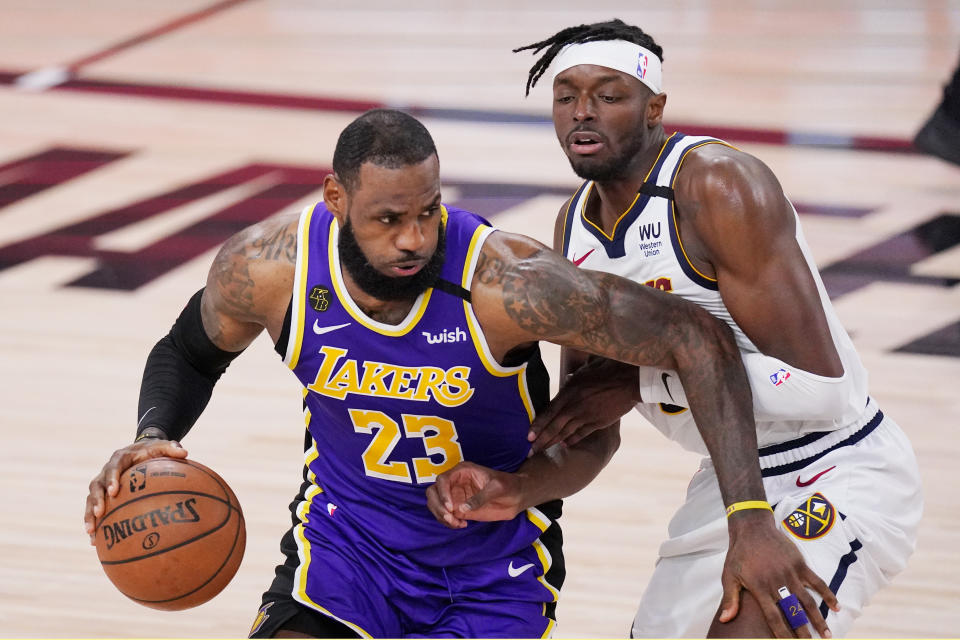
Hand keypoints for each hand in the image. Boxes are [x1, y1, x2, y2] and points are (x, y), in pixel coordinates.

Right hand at [83, 437, 187, 544]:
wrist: (141, 451)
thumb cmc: (153, 451)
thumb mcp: (162, 446)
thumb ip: (172, 448)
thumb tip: (185, 453)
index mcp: (119, 458)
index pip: (112, 468)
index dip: (111, 479)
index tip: (113, 492)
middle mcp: (106, 471)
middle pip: (96, 486)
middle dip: (96, 500)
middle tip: (100, 513)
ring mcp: (102, 483)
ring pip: (91, 499)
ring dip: (89, 515)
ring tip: (91, 532)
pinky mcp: (102, 494)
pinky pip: (94, 509)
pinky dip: (93, 523)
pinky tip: (94, 541)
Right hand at [426, 461, 523, 528]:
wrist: (517, 496)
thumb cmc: (509, 486)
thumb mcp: (497, 488)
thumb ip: (480, 498)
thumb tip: (461, 509)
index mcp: (463, 471)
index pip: (443, 480)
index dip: (442, 493)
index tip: (450, 508)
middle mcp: (455, 483)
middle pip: (433, 492)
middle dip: (438, 506)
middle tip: (450, 518)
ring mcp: (456, 496)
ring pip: (436, 505)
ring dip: (441, 516)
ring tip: (456, 524)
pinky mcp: (459, 508)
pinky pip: (445, 515)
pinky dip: (448, 522)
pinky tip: (461, 525)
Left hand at [528, 357, 638, 453]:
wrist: (627, 380)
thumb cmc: (604, 370)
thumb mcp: (582, 373)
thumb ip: (571, 383)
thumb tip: (565, 383)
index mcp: (569, 392)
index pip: (548, 412)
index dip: (537, 425)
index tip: (527, 436)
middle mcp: (575, 406)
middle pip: (554, 426)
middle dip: (541, 439)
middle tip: (530, 450)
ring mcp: (587, 416)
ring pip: (565, 432)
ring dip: (553, 443)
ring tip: (542, 451)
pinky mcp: (598, 422)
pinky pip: (581, 434)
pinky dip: (572, 440)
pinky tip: (565, 445)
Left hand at [718, 510, 839, 637]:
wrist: (752, 528)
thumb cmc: (739, 554)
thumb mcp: (729, 576)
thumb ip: (730, 599)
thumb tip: (724, 620)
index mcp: (760, 588)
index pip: (773, 618)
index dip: (782, 634)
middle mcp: (777, 583)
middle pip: (793, 612)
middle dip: (803, 632)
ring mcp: (790, 573)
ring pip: (807, 601)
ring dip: (819, 619)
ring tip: (827, 635)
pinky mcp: (800, 564)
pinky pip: (817, 582)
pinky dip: (828, 595)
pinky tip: (837, 607)